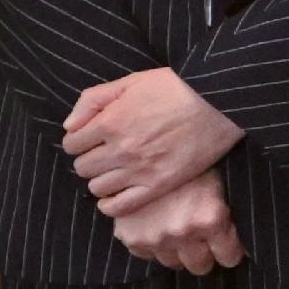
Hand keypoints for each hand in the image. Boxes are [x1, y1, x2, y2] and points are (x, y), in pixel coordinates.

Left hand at [63, 70, 242, 216]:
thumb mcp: (131, 81)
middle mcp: (120, 149)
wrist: (219, 102)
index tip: (91, 138)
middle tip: (104, 154)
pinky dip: (111, 204)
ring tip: (115, 172)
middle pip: (82, 167)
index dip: (79, 140)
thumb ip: (93, 100)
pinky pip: (122, 206)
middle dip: (89, 159)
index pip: (71, 143)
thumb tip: (69, 126)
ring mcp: (140, 170)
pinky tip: (115, 196)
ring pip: (97, 187)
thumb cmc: (177, 87)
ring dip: (101, 180)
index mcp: (109, 122)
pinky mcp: (160, 184)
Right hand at [110, 169, 244, 274]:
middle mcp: (183, 231)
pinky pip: (146, 255)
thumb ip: (232, 218)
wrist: (149, 144)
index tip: (226, 245)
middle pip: (200, 266)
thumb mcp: (221, 184)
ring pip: (173, 263)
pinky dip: (152, 244)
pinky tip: (156, 225)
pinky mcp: (131, 236)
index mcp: (210, 218)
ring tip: (177, 229)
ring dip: (178, 251)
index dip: (229, 250)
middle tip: (202, 239)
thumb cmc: (192, 163)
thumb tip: (249, 248)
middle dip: (205, 254)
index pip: (229, 258)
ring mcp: (154, 236)